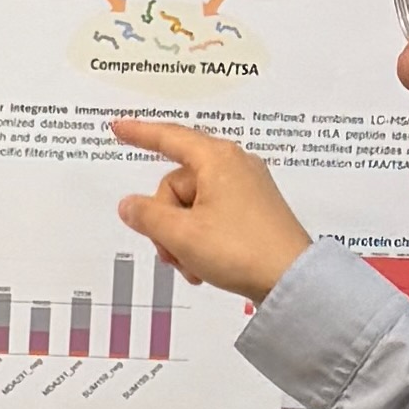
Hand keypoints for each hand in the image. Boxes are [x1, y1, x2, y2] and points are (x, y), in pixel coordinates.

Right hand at [111, 120, 313, 301]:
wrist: (291, 281)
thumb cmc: (239, 251)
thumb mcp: (181, 235)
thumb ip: (147, 216)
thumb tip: (129, 204)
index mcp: (217, 159)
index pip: (169, 138)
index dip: (140, 134)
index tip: (117, 127)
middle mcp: (234, 165)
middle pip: (177, 185)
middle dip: (166, 222)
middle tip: (171, 253)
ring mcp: (247, 188)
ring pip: (193, 206)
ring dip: (182, 238)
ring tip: (192, 266)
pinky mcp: (255, 210)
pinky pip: (213, 216)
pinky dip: (201, 239)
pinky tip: (204, 267)